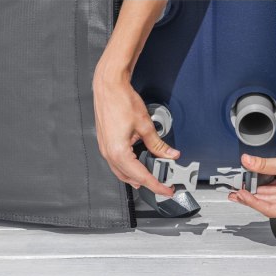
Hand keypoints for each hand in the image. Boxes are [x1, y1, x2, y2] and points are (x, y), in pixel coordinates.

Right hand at [93, 64, 178, 195]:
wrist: (108, 86)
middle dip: (147, 183)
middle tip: (163, 183)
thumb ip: (158, 144)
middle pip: (130, 178)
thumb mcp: (145, 125)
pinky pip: (117, 162)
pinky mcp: (105, 143)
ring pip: (122, 172)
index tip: (166, 190)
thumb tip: (170, 154)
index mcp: (118, 152)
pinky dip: (129, 167)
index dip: (156, 185)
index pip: (141, 176)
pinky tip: (139, 163)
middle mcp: (109, 153)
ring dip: (137, 176)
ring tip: (153, 176)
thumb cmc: (121, 100)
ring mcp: (105, 148)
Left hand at [228, 140, 275, 217]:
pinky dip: (263, 180)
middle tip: (235, 190)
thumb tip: (248, 162)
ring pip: (269, 193)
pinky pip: (274, 185)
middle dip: (251, 195)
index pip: (270, 209)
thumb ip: (265, 165)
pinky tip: (252, 177)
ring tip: (240, 183)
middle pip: (268, 202)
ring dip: (255, 188)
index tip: (241, 194)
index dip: (253, 202)